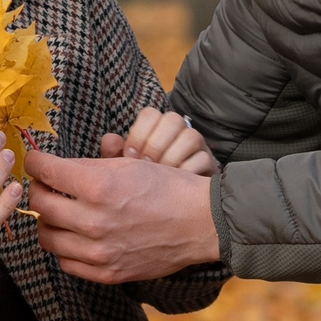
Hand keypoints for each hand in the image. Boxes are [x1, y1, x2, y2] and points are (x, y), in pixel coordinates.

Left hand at [27, 147, 219, 283]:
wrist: (200, 223)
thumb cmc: (168, 188)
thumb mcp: (129, 164)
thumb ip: (88, 166)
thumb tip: (56, 167)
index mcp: (99, 186)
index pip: (45, 171)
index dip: (35, 162)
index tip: (36, 161)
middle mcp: (95, 220)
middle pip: (40, 204)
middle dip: (38, 189)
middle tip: (46, 185)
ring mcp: (99, 251)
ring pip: (47, 236)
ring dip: (48, 221)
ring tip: (60, 213)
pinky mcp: (107, 273)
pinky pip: (66, 262)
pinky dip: (64, 248)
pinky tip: (75, 236)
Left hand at [101, 106, 217, 175]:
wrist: (179, 205)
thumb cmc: (147, 183)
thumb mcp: (126, 171)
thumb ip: (114, 156)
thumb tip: (110, 140)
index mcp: (156, 128)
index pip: (150, 114)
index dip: (138, 134)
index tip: (130, 156)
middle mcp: (179, 132)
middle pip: (172, 119)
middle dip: (155, 145)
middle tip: (146, 167)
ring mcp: (197, 146)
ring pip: (191, 136)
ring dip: (172, 158)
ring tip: (162, 177)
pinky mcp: (210, 163)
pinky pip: (203, 159)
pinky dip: (187, 172)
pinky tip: (176, 185)